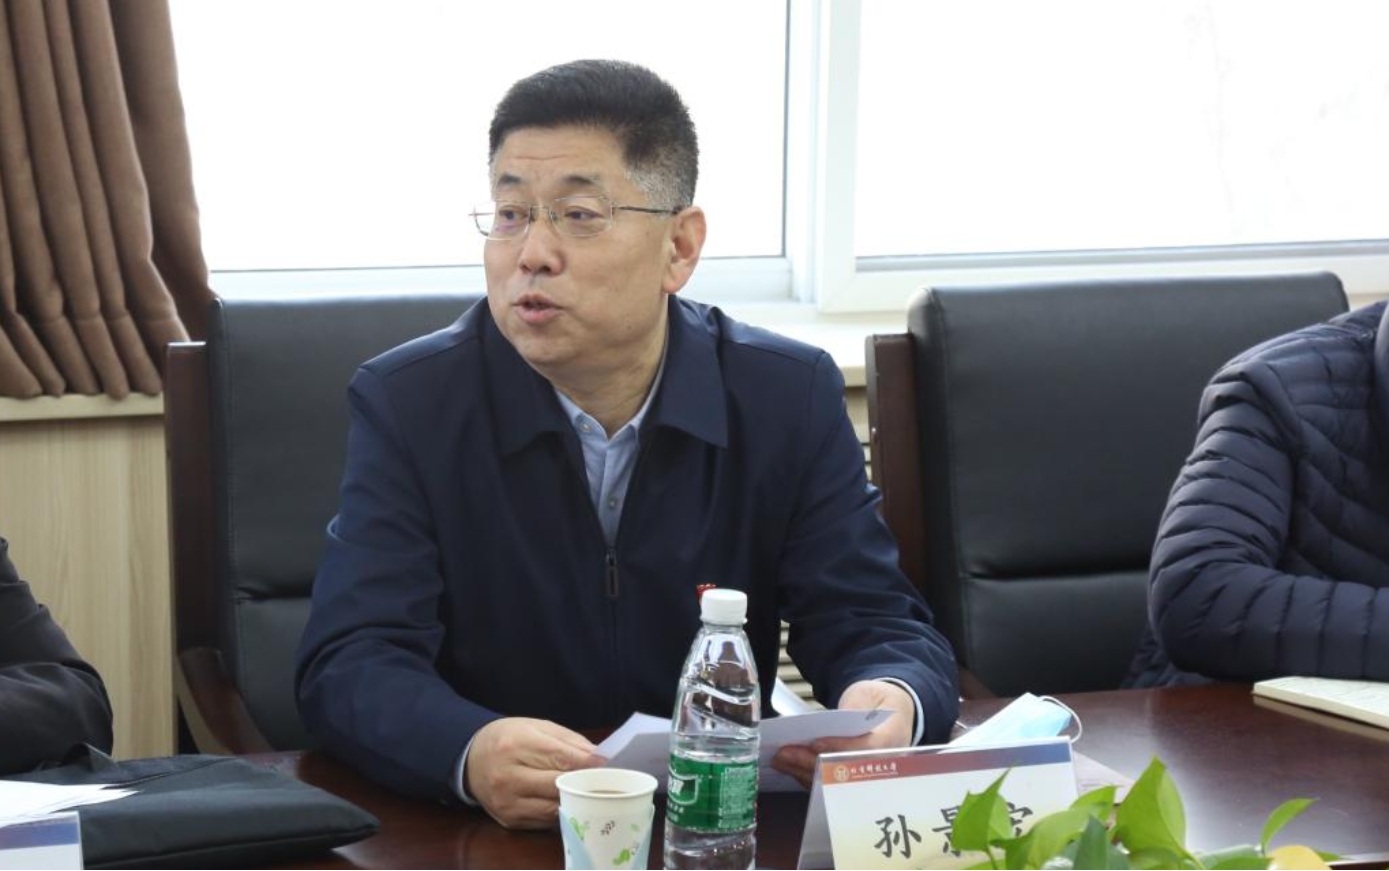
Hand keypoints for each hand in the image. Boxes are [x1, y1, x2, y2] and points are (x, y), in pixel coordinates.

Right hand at [464, 717, 604, 828]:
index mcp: (516, 745)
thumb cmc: (508, 738)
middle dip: (585, 783)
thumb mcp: (536, 727)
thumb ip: (568, 741)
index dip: (588, 763)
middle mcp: (508, 776)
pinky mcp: (509, 820)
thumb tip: (599, 757)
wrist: (470, 759)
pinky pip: (545, 820)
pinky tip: (569, 801)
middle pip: (559, 785)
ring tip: (590, 792)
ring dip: (575, 800)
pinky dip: (560, 810)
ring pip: (554, 807)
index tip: (608, 765)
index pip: (561, 757)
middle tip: (605, 780)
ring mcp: (508, 802)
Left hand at [770, 679, 914, 789]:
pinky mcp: (850, 781)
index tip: (815, 744)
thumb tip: (831, 721)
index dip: (839, 748)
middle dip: (812, 763)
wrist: (891, 712)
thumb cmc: (878, 701)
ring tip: (779, 760)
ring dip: (803, 772)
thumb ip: (854, 706)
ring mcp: (866, 776)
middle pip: (845, 771)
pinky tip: (787, 766)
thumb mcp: (869, 694)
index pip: (866, 749)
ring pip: (832, 781)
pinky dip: (806, 775)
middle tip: (785, 754)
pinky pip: (827, 783)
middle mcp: (883, 764)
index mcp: (893, 737)